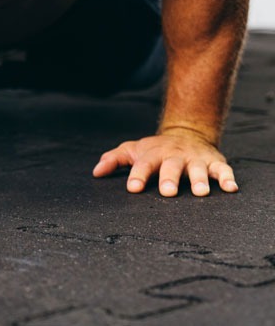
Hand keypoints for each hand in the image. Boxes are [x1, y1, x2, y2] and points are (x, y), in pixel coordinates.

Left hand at [92, 130, 237, 196]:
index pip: (143, 165)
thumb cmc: (155, 149)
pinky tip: (230, 188)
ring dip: (200, 180)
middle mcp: (174, 156)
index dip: (137, 176)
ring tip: (200, 192)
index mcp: (153, 155)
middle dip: (170, 178)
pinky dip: (227, 178)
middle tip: (168, 192)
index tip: (133, 189)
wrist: (186, 133)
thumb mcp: (133, 150)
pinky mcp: (215, 162)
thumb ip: (114, 159)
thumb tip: (95, 172)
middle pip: (171, 167)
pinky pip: (223, 170)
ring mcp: (195, 159)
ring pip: (198, 169)